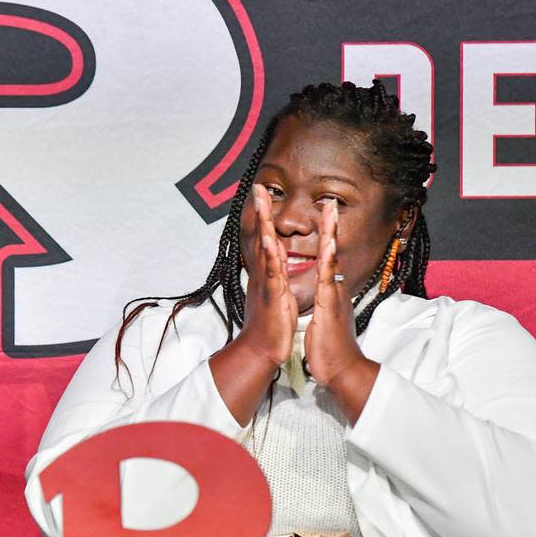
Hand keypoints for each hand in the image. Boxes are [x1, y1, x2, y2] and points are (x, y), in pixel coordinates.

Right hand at [235, 184, 296, 369]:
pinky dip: (270, 252)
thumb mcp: (275, 294)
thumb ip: (275, 274)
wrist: (261, 349)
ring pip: (264, 245)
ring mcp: (266, 281)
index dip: (266, 217)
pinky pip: (272, 269)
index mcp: (268, 273)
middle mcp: (264, 273)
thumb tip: (276, 257)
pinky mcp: (272, 293)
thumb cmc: (270, 326)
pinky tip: (268, 237)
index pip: (267, 239)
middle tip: (259, 187)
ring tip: (261, 200)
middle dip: (261, 210)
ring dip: (263, 222)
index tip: (265, 196)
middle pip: (261, 235)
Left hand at [305, 199, 378, 421]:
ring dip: (331, 233)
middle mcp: (335, 288)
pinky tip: (329, 244)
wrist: (341, 369)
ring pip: (332, 258)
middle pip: (333, 250)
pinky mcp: (331, 305)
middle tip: (329, 201)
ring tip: (329, 210)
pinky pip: (328, 279)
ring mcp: (335, 294)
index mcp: (331, 290)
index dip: (325, 236)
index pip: (328, 257)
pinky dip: (329, 260)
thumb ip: (324, 304)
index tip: (322, 216)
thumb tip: (323, 296)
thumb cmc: (329, 347)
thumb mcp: (324, 319)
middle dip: (331, 225)